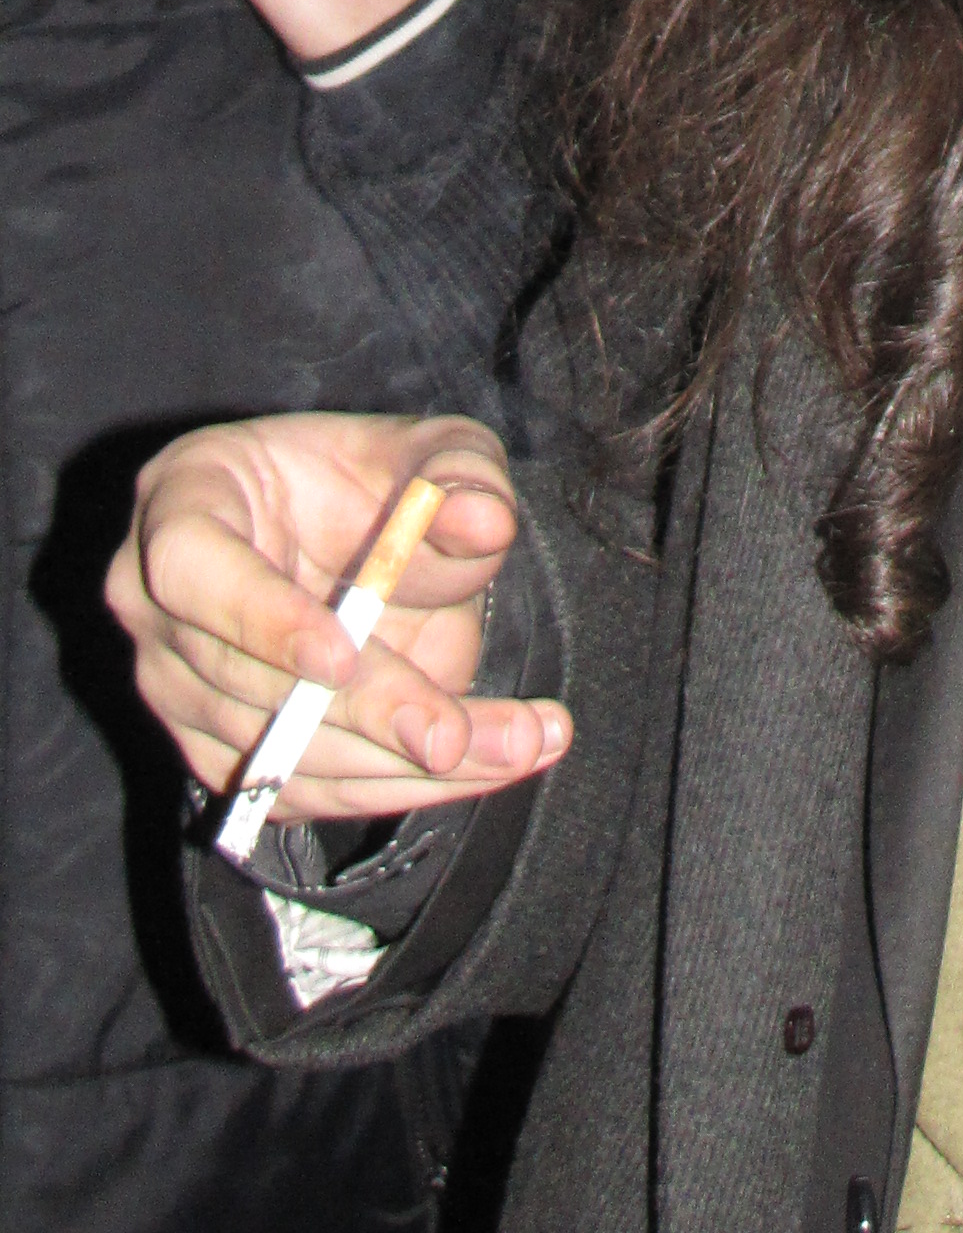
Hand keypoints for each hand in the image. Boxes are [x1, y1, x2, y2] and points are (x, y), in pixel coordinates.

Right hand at [109, 412, 571, 820]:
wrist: (353, 539)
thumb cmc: (369, 478)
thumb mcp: (427, 450)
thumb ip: (458, 473)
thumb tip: (485, 522)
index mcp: (184, 502)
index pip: (190, 568)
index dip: (262, 619)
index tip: (342, 657)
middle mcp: (158, 609)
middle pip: (248, 685)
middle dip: (367, 713)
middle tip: (455, 734)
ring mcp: (181, 693)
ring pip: (284, 755)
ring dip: (405, 766)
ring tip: (521, 742)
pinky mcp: (225, 758)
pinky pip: (306, 793)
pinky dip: (401, 788)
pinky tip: (486, 763)